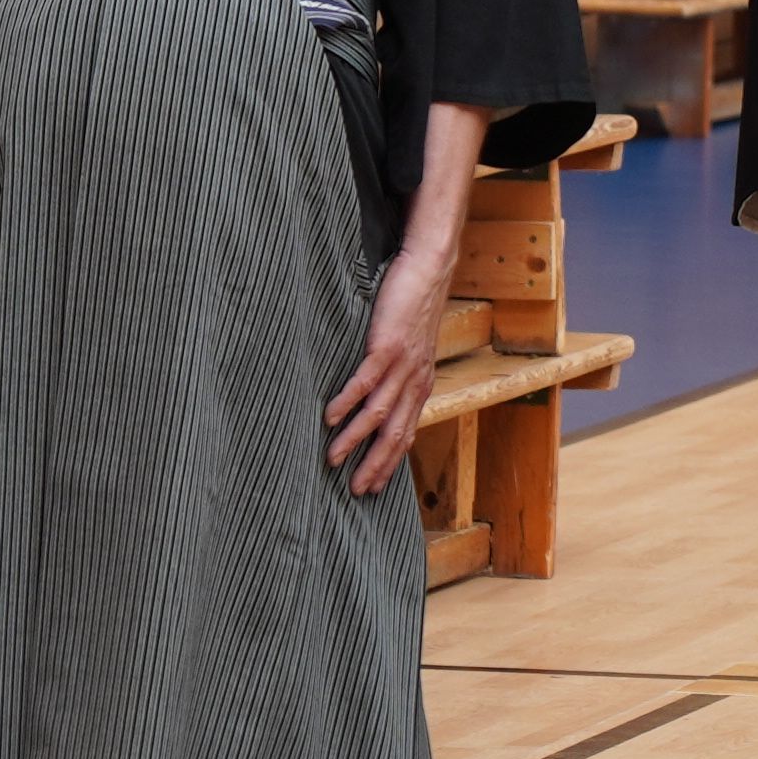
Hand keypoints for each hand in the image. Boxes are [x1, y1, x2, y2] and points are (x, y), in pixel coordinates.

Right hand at [324, 240, 450, 496]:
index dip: (390, 463)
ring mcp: (402, 365)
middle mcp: (415, 381)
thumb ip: (398, 372)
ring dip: (354, 440)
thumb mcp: (412, 346)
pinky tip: (329, 416)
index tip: (373, 486)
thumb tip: (379, 392)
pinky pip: (365, 381)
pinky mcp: (387, 346)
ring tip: (332, 458)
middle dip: (374, 465)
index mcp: (420, 385)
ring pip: (378, 414)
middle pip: (394, 434)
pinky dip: (347, 402)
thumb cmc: (414, 304)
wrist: (429, 268)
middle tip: (354, 490)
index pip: (406, 434)